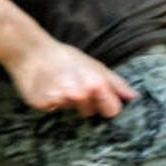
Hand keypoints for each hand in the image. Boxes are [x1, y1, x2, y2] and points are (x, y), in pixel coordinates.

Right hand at [7, 40, 138, 117]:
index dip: (108, 106)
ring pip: (71, 111)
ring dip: (68, 102)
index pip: (112, 111)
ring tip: (60, 85)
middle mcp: (79, 94)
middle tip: (74, 85)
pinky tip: (47, 89)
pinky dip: (52, 103)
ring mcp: (60, 101)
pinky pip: (54, 110)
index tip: (102, 101)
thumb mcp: (95, 65)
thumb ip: (116, 83)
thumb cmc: (66, 57)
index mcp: (96, 84)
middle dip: (86, 103)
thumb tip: (134, 97)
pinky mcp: (42, 105)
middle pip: (90, 113)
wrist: (31, 52)